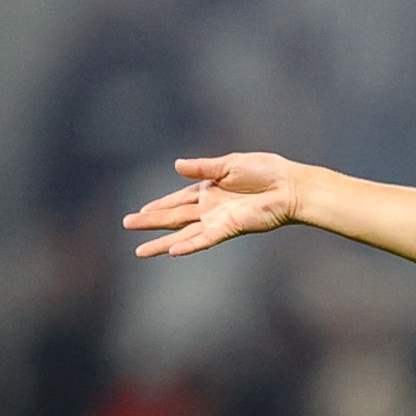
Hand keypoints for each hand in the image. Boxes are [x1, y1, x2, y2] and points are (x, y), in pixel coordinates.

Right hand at [122, 153, 301, 257]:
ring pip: (183, 233)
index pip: (177, 199)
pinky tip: (172, 251)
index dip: (158, 205)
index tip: (139, 212)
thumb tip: (176, 165)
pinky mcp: (230, 228)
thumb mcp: (228, 164)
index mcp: (208, 189)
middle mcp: (210, 207)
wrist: (288, 185)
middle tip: (127, 225)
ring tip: (140, 250)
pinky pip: (205, 239)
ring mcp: (218, 220)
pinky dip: (189, 245)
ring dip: (161, 241)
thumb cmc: (265, 172)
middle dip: (150, 222)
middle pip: (174, 217)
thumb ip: (202, 168)